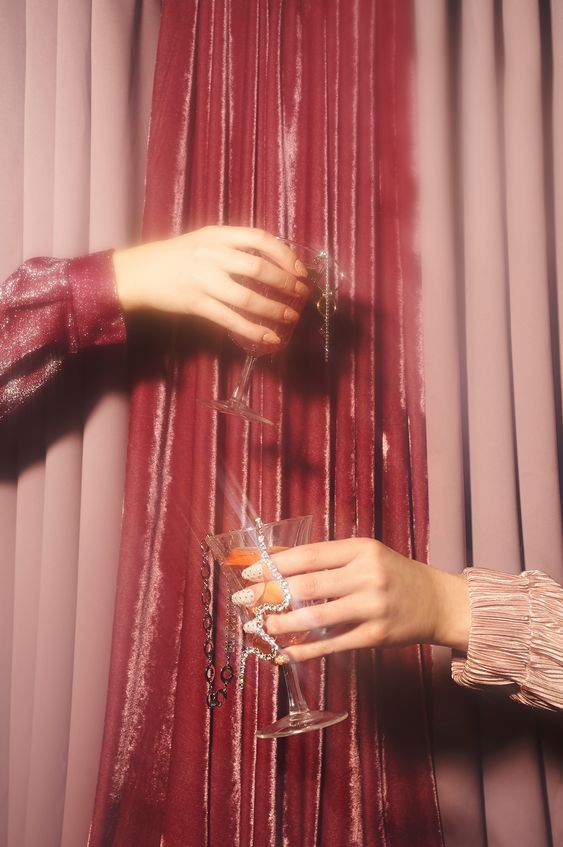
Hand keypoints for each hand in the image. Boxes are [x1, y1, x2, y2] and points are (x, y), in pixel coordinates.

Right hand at [113, 226, 308, 345]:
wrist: (138, 272)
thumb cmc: (176, 257)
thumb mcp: (204, 241)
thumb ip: (233, 247)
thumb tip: (271, 264)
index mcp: (217, 235)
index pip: (260, 238)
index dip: (285, 254)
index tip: (300, 270)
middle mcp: (212, 254)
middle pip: (258, 268)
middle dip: (286, 283)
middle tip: (302, 295)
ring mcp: (204, 280)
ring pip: (247, 296)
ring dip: (274, 309)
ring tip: (290, 317)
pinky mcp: (196, 304)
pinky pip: (230, 319)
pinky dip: (253, 330)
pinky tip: (269, 337)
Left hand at [236, 538, 469, 661]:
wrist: (437, 601)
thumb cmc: (392, 574)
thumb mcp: (364, 555)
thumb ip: (326, 559)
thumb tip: (275, 562)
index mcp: (361, 549)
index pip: (309, 555)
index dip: (274, 564)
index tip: (248, 571)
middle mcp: (367, 575)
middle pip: (308, 585)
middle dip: (269, 593)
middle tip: (241, 599)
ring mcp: (372, 607)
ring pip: (317, 617)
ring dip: (281, 625)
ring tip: (258, 626)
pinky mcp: (376, 636)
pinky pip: (333, 644)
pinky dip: (305, 651)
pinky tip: (283, 655)